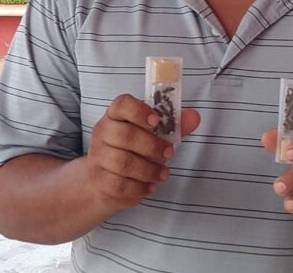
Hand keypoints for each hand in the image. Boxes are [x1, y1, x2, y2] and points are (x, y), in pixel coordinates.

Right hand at [86, 94, 199, 210]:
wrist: (102, 180)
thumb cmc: (132, 150)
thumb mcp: (152, 135)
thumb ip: (174, 125)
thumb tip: (194, 117)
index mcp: (116, 115)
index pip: (122, 104)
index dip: (139, 110)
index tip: (156, 120)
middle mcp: (103, 132)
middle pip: (125, 135)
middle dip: (152, 146)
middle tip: (169, 153)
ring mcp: (98, 157)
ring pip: (124, 163)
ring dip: (149, 170)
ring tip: (162, 173)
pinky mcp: (99, 180)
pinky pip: (120, 184)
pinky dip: (139, 187)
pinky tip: (150, 186)